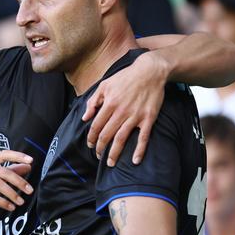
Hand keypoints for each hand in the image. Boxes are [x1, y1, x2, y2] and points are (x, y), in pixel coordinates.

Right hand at [0, 150, 32, 219]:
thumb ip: (8, 173)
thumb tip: (27, 167)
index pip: (2, 154)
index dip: (17, 156)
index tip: (31, 161)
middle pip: (2, 171)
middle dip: (18, 181)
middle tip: (30, 190)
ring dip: (11, 193)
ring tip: (20, 202)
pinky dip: (2, 202)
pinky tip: (10, 207)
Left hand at [82, 51, 167, 165]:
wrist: (150, 71)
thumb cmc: (126, 77)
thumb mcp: (105, 85)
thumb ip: (93, 101)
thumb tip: (85, 118)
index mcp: (109, 104)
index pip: (96, 126)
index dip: (92, 138)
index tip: (91, 145)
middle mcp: (121, 112)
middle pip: (107, 135)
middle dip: (101, 148)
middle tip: (98, 156)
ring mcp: (135, 116)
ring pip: (121, 139)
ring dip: (115, 153)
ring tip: (111, 163)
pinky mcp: (148, 118)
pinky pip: (143, 137)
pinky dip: (139, 150)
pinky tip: (135, 160)